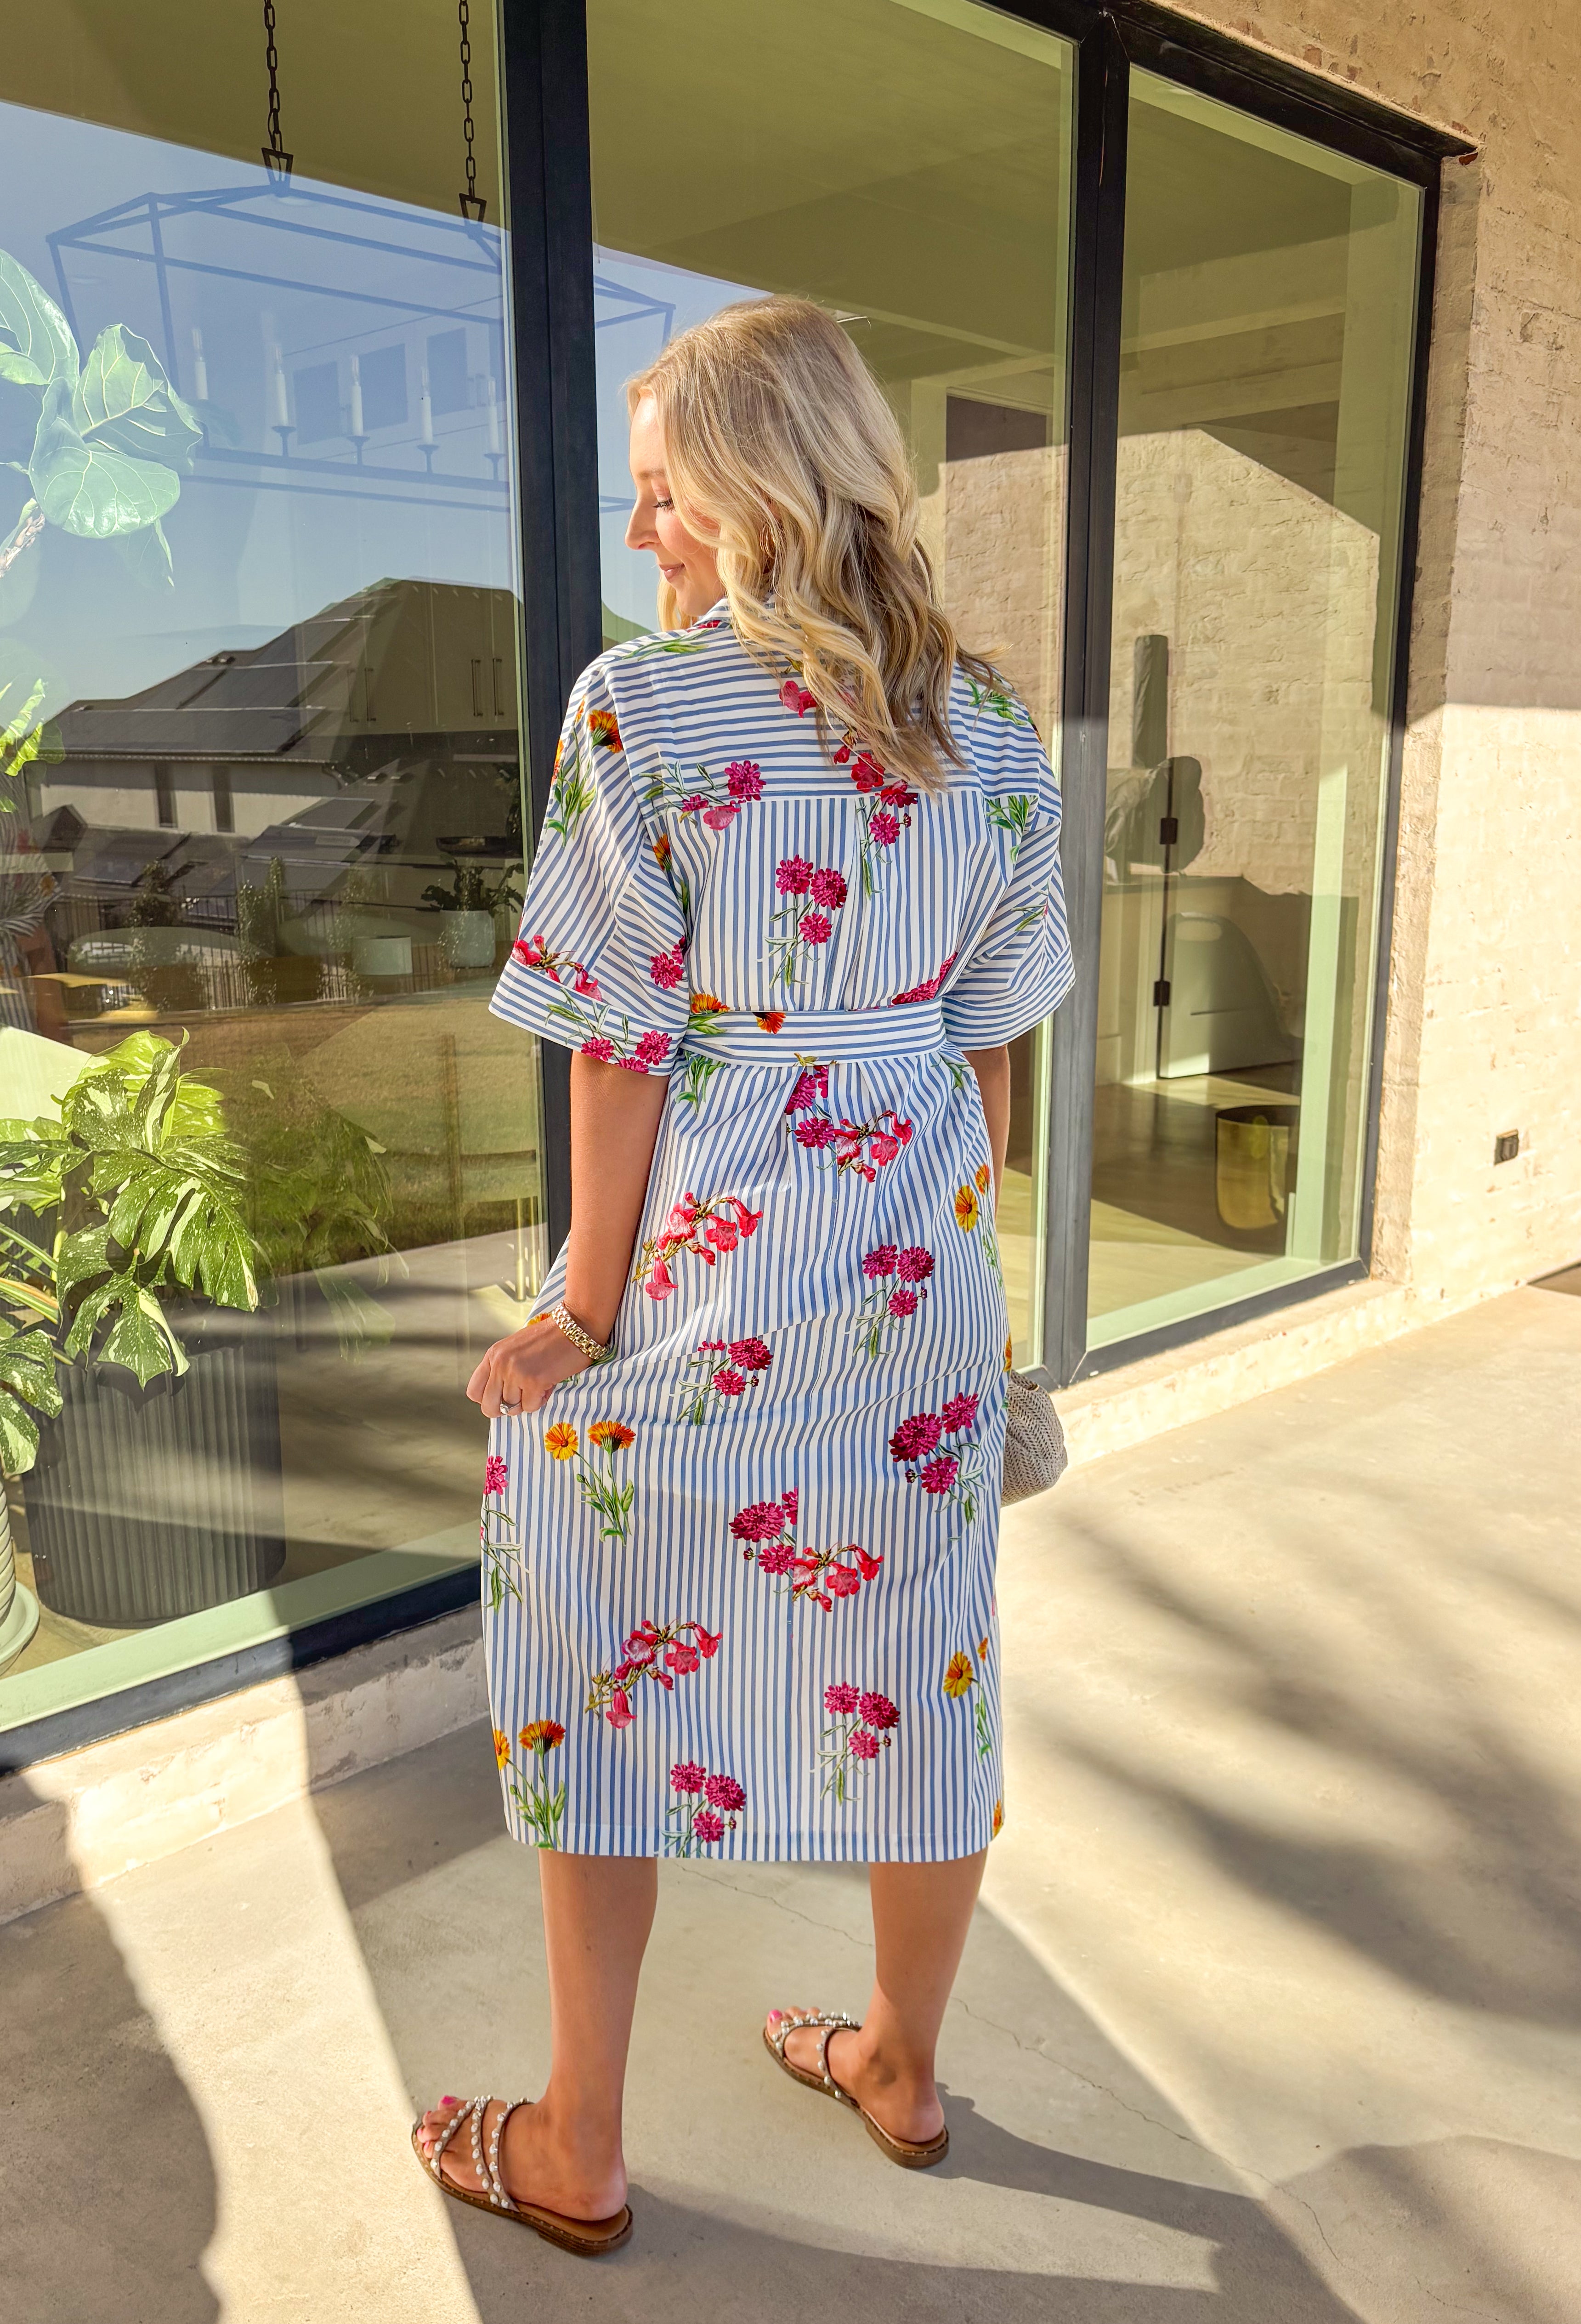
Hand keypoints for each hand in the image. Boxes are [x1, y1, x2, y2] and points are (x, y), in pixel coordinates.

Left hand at [467, 1318, 590, 1417]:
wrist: (576, 1325)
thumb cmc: (550, 1338)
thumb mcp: (516, 1348)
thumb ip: (504, 1368)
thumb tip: (501, 1398)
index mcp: (493, 1354)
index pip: (474, 1391)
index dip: (488, 1400)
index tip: (503, 1396)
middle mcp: (500, 1364)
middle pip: (489, 1406)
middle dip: (505, 1409)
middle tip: (521, 1400)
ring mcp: (515, 1373)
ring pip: (512, 1408)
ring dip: (527, 1402)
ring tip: (539, 1385)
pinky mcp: (534, 1381)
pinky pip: (530, 1407)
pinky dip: (540, 1400)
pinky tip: (548, 1384)